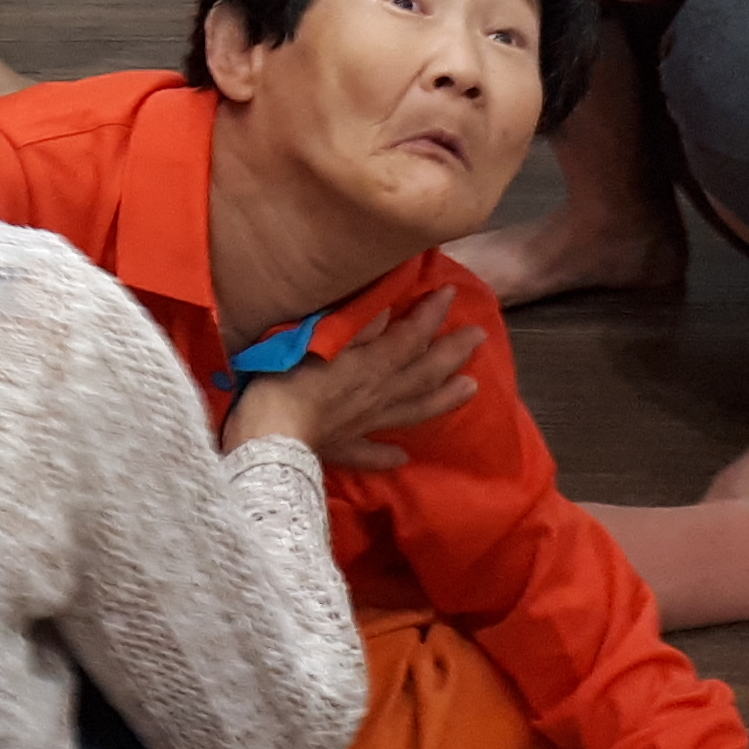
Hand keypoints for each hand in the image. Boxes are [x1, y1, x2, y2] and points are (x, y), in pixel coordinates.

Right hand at [224, 286, 482, 469]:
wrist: (268, 439)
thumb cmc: (285, 380)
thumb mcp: (318, 342)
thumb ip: (356, 327)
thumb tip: (389, 310)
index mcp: (372, 367)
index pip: (411, 338)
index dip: (431, 315)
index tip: (450, 293)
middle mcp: (377, 396)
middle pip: (423, 374)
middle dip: (452, 353)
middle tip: (480, 335)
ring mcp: (364, 425)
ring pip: (413, 411)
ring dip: (443, 399)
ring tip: (472, 388)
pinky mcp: (344, 448)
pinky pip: (372, 454)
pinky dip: (388, 454)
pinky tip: (401, 455)